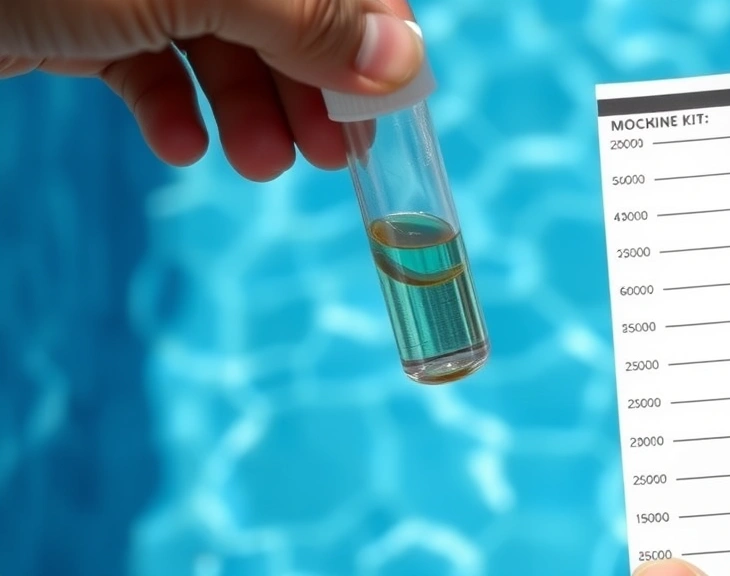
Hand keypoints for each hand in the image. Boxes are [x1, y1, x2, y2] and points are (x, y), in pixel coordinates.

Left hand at [0, 0, 424, 180]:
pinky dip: (168, 108)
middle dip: (310, 84)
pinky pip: (146, 59)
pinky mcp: (83, 11)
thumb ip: (305, 18)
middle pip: (283, 6)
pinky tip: (175, 147)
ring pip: (221, 40)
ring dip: (248, 110)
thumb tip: (403, 64)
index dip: (373, 27)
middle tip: (331, 157)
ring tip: (257, 167)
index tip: (388, 102)